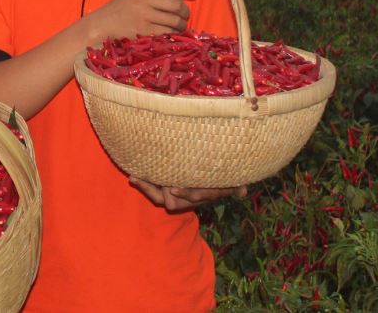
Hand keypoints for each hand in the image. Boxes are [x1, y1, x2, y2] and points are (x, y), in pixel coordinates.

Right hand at [86, 0, 193, 42]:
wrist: (103, 24)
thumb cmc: (122, 7)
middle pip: (175, 4)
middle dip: (185, 11)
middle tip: (185, 15)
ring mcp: (144, 17)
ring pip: (173, 21)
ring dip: (181, 24)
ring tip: (180, 25)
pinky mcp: (144, 32)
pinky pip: (166, 33)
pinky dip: (173, 33)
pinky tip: (173, 33)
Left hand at [128, 177, 247, 211]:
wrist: (208, 184)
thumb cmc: (218, 179)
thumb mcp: (227, 182)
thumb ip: (235, 185)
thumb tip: (244, 190)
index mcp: (200, 194)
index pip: (192, 196)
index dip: (184, 194)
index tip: (173, 188)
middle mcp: (186, 199)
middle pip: (170, 201)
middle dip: (156, 191)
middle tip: (143, 180)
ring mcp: (174, 197)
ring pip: (158, 197)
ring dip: (147, 187)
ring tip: (134, 178)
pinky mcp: (163, 191)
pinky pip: (152, 190)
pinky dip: (143, 184)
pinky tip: (133, 177)